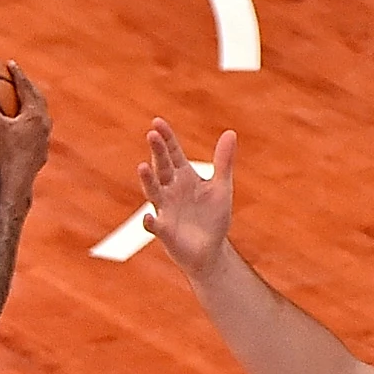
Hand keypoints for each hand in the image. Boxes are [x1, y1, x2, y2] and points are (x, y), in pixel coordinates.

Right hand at [0, 59, 51, 190]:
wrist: (16, 186)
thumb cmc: (5, 155)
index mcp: (35, 115)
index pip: (27, 88)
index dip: (18, 74)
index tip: (11, 63)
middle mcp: (44, 126)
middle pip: (38, 100)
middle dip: (29, 87)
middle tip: (20, 78)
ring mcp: (44, 141)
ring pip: (41, 117)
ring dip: (32, 107)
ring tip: (24, 102)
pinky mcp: (41, 155)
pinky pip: (37, 133)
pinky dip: (29, 126)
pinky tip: (22, 131)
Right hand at [142, 118, 236, 279]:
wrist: (211, 251)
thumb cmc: (213, 217)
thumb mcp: (221, 187)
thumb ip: (223, 162)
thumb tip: (230, 132)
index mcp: (183, 176)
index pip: (172, 153)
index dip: (166, 138)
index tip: (157, 122)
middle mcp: (170, 190)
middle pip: (161, 167)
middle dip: (157, 152)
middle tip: (152, 134)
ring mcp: (165, 210)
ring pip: (153, 192)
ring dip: (147, 180)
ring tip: (142, 167)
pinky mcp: (165, 232)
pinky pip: (155, 226)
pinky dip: (150, 222)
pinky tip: (149, 218)